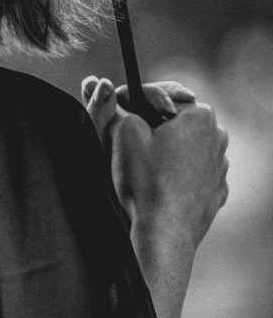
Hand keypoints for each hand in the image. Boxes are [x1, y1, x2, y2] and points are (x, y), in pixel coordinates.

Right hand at [80, 76, 229, 248]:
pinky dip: (176, 175)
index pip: (159, 96)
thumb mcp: (121, 135)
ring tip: (142, 169)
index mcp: (198, 115)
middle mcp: (218, 136)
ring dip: (164, 151)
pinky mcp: (216, 191)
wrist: (164, 232)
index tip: (115, 115)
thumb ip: (110, 107)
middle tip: (125, 144)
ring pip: (184, 147)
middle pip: (173, 121)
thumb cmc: (145, 182)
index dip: (132, 103)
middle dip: (150, 127)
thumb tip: (97, 85)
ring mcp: (220, 166)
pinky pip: (192, 174)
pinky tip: (157, 186)